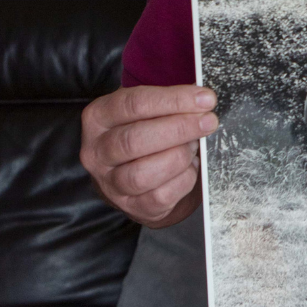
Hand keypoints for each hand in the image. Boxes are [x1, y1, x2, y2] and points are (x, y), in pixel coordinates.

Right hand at [79, 85, 218, 227]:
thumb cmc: (143, 133)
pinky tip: (191, 166)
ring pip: (144, 173)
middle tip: (208, 121)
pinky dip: (183, 179)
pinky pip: (161, 195)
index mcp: (98, 117)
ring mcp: (110, 183)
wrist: (133, 176)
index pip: (134, 104)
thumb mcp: (145, 111)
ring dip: (179, 156)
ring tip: (195, 145)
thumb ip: (168, 103)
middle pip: (135, 139)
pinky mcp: (131, 206)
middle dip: (179, 129)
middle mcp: (97, 151)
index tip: (205, 99)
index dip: (173, 100)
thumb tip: (202, 100)